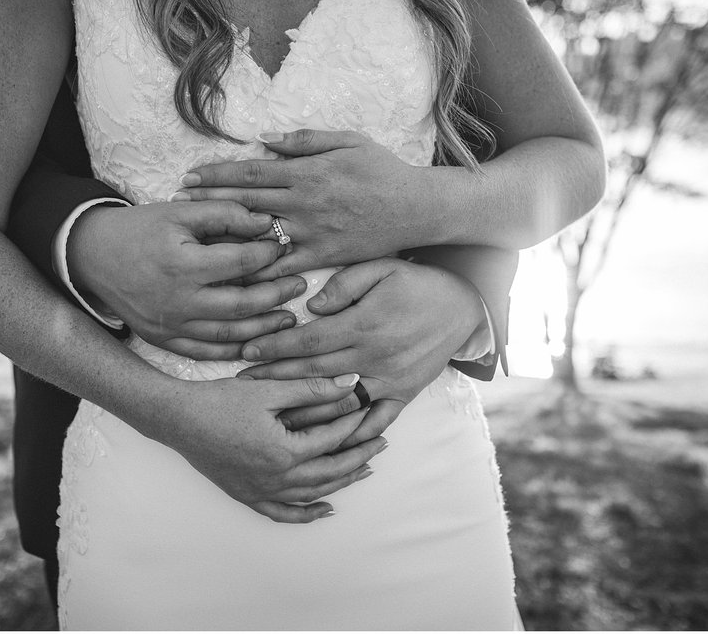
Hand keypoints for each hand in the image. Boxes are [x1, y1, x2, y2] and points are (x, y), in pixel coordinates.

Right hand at [68, 200, 302, 358]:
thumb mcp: (180, 212)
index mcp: (182, 264)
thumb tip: (267, 223)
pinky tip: (256, 343)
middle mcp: (178, 300)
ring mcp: (170, 325)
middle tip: (299, 285)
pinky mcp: (163, 339)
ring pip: (228, 335)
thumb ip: (225, 213)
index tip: (282, 248)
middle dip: (276, 296)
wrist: (91, 256)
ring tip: (288, 319)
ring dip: (263, 329)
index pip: (240, 262)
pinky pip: (205, 353)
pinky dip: (233, 351)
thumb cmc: (139, 229)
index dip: (268, 255)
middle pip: (241, 305)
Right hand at [165, 374, 385, 522]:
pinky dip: (306, 514)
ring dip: (341, 482)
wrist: (178, 419)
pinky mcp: (247, 495)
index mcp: (285, 451)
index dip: (355, 423)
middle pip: (331, 471)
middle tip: (382, 442)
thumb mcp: (269, 389)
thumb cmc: (220, 401)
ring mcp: (261, 491)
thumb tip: (351, 383)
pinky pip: (282, 512)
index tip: (370, 410)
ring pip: (313, 493)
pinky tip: (325, 509)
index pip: (333, 439)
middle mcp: (277, 478)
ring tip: (364, 470)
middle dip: (360, 455)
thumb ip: (313, 388)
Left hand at [173, 129, 437, 280]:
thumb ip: (304, 139)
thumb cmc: (383, 170)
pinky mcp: (324, 256)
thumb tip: (264, 137)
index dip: (216, 174)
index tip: (189, 176)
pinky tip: (232, 273)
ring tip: (193, 237)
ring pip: (258, 235)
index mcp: (307, 172)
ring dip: (223, 235)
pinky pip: (284, 265)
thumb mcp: (347, 141)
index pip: (251, 172)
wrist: (417, 208)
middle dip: (207, 201)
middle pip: (245, 202)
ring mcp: (312, 232)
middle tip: (176, 203)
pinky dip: (258, 269)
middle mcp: (304, 203)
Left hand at [238, 258, 486, 446]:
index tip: (247, 351)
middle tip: (242, 384)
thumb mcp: (382, 267)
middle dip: (274, 378)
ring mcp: (390, 380)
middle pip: (314, 373)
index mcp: (365, 324)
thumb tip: (311, 308)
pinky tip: (323, 440)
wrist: (465, 306)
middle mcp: (375, 357)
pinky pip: (374, 421)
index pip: (308, 341)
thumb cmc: (417, 282)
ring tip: (270, 414)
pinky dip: (349, 434)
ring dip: (302, 410)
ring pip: (338, 403)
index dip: (274, 347)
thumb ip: (344, 284)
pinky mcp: (404, 395)